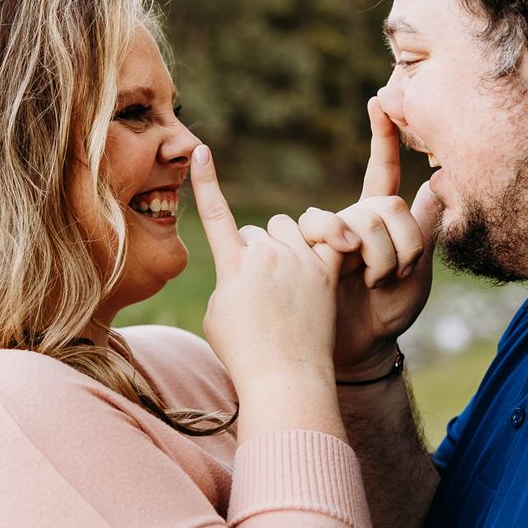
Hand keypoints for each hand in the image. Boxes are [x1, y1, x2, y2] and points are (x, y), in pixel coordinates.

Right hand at [189, 145, 341, 397]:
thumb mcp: (217, 314)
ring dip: (286, 247)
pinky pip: (324, 239)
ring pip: (288, 230)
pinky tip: (321, 261)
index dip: (207, 181)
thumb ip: (229, 279)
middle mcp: (267, 256)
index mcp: (234, 266)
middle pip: (257, 230)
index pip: (216, 214)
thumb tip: (246, 268)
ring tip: (287, 285)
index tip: (201, 150)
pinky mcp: (326, 270)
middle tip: (261, 290)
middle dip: (256, 251)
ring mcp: (299, 261)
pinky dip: (321, 246)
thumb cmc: (245, 353)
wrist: (285, 377)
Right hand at [297, 97, 438, 375]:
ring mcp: (329, 236)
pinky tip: (344, 273)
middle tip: (394, 276)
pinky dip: (344, 248)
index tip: (381, 98)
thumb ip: (426, 227)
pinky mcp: (307, 251)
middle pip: (378, 204)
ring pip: (356, 218)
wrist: (360, 349)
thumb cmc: (390, 312)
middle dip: (397, 243)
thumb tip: (441, 181)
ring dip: (377, 254)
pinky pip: (321, 228)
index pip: (380, 169)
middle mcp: (351, 220)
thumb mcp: (420, 271)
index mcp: (379, 219)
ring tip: (372, 282)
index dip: (383, 136)